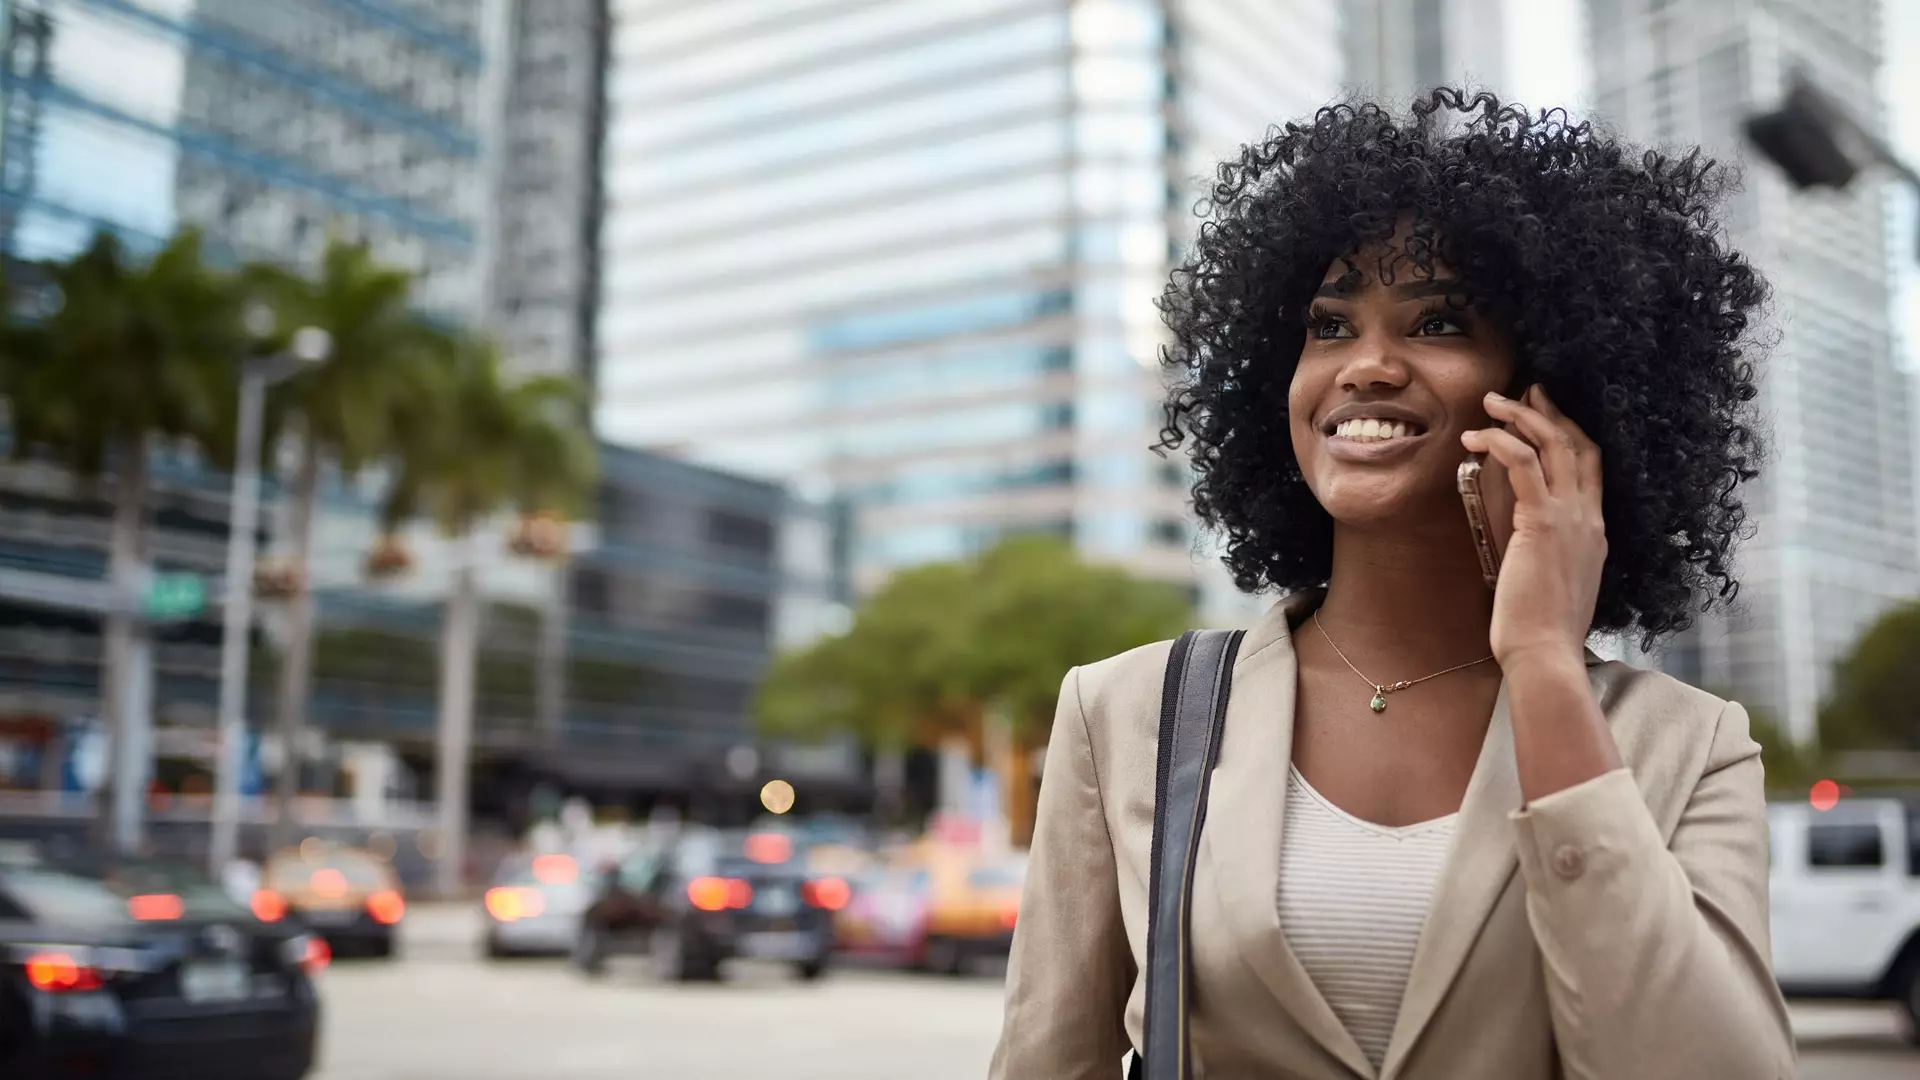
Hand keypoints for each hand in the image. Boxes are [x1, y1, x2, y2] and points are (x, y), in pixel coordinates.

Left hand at [1460, 385, 1607, 672]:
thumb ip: (1550, 555)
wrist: (1547, 653)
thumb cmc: (1543, 630)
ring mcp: (1571, 518)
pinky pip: (1522, 464)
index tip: (1548, 414)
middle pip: (1578, 445)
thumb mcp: (1554, 583)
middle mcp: (1589, 518)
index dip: (1570, 434)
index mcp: (1594, 531)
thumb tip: (1528, 543)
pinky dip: (1500, 441)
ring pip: (1553, 445)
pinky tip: (1475, 434)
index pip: (1591, 467)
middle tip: (1525, 389)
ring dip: (1521, 415)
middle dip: (1550, 412)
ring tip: (1491, 400)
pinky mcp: (1541, 523)